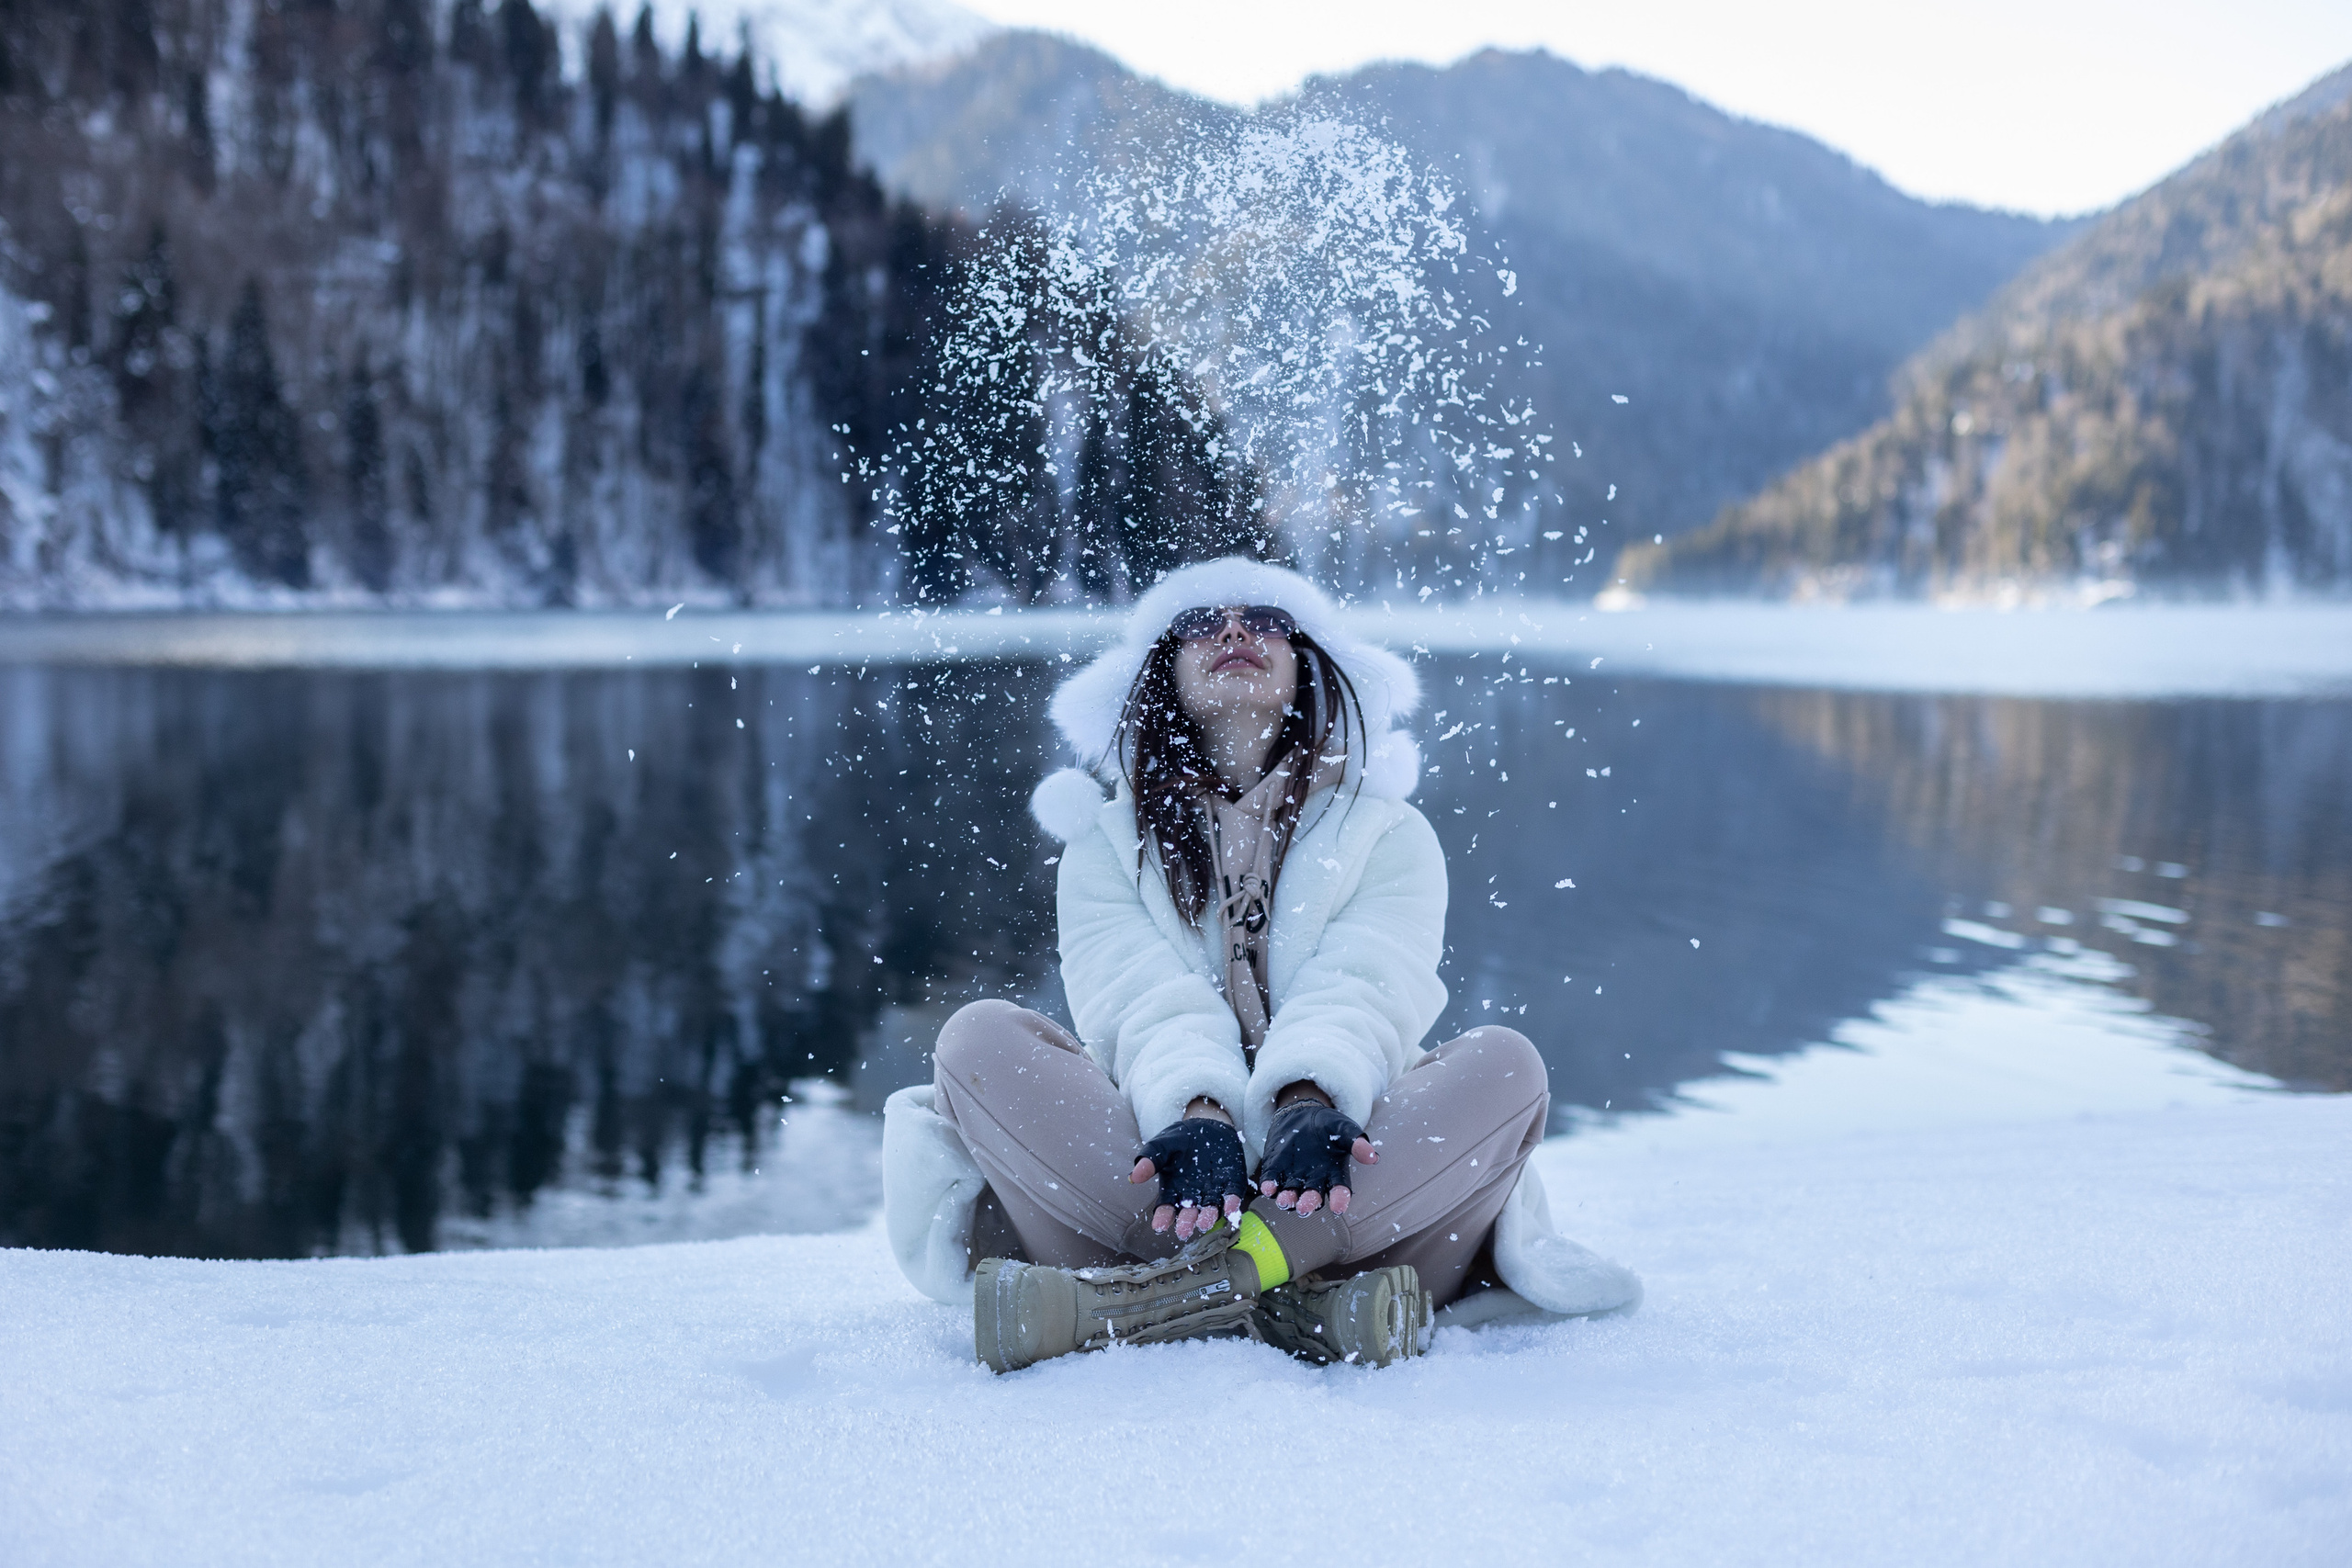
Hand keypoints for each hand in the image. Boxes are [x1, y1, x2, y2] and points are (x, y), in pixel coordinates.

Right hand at [1132, 1117, 1246, 1240]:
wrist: (1206, 1124)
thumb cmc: (1180, 1139)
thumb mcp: (1162, 1145)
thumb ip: (1150, 1159)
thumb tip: (1133, 1177)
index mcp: (1173, 1190)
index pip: (1167, 1208)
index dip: (1163, 1218)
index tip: (1159, 1226)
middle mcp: (1193, 1197)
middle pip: (1189, 1214)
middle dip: (1186, 1222)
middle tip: (1184, 1230)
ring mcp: (1213, 1192)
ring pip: (1211, 1210)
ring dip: (1208, 1217)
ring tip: (1204, 1223)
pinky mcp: (1231, 1184)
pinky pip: (1232, 1196)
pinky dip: (1232, 1203)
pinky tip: (1231, 1208)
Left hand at [1257, 1101, 1375, 1216]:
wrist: (1302, 1113)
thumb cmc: (1328, 1125)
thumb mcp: (1344, 1129)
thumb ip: (1356, 1142)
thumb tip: (1373, 1157)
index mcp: (1334, 1174)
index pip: (1339, 1191)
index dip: (1339, 1200)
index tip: (1338, 1208)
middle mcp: (1314, 1181)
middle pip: (1312, 1197)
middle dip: (1308, 1203)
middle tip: (1305, 1208)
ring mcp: (1293, 1177)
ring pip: (1291, 1195)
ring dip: (1287, 1199)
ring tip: (1285, 1200)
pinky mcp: (1275, 1171)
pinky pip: (1272, 1182)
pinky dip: (1269, 1186)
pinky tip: (1268, 1187)